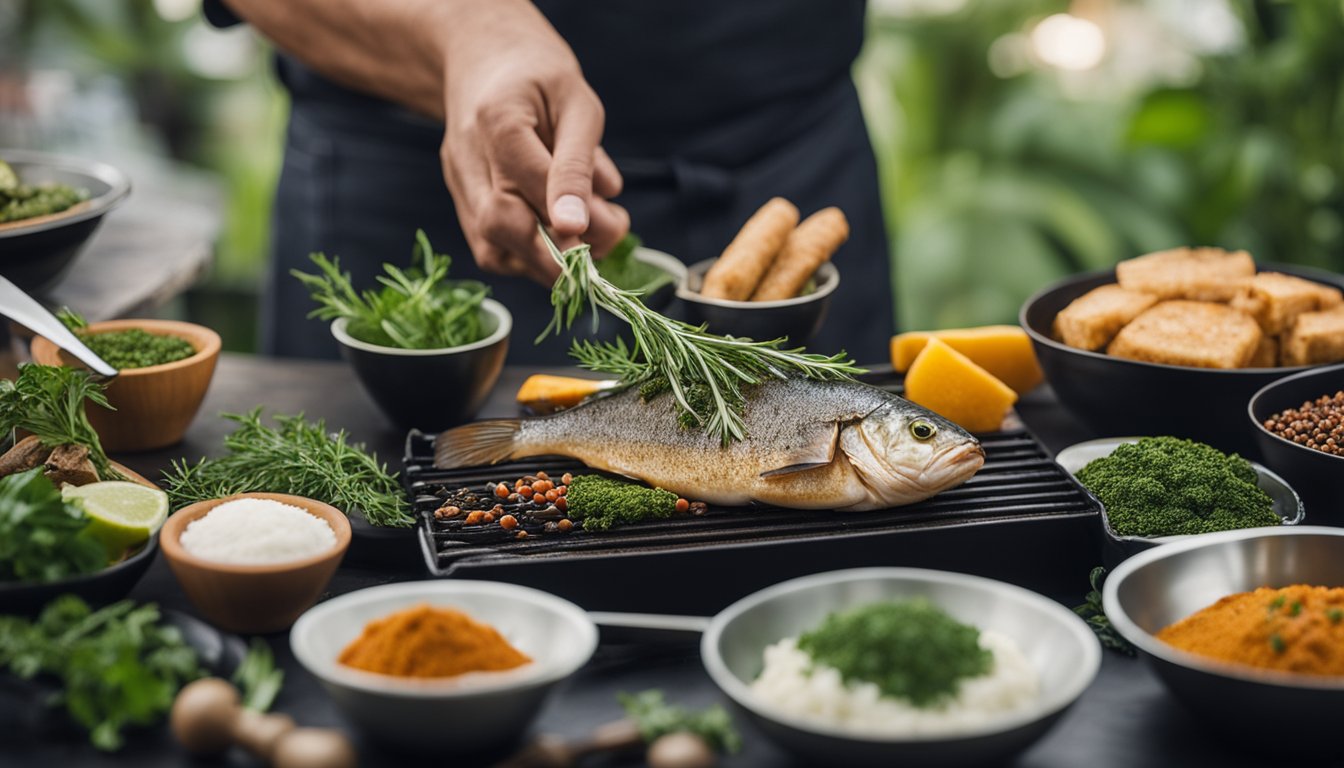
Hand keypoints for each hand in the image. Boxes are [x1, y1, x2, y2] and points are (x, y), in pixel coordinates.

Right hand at [439, 0, 628, 282]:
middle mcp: (467, 159)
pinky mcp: (463, 207)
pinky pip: (495, 252)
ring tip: (594, 240)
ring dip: (549, 262)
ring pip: (492, 250)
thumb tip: (582, 224)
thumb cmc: (541, 79)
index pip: (523, 176)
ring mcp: (460, 187)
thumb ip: (580, 161)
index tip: (609, 229)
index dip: (563, 210)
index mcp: (495, 119)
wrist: (486, 62)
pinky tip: (565, 239)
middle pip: (497, 223)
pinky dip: (535, 259)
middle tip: (610, 238)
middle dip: (558, 252)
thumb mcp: (576, 102)